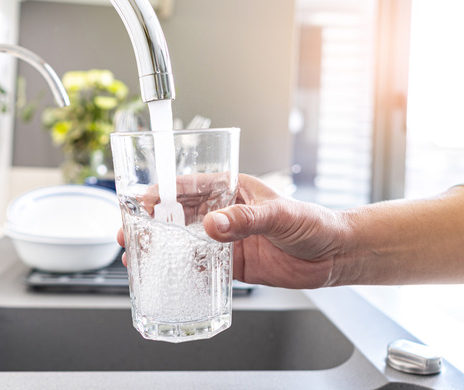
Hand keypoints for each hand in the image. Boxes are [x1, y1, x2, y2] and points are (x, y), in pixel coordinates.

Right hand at [116, 174, 346, 288]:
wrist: (335, 255)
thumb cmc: (314, 222)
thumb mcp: (279, 215)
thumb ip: (245, 220)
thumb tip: (213, 224)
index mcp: (233, 190)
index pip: (189, 187)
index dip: (161, 193)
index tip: (140, 203)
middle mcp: (226, 213)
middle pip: (179, 215)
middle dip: (151, 223)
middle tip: (129, 233)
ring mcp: (228, 239)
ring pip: (185, 242)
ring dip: (161, 248)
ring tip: (137, 255)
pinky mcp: (234, 264)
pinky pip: (202, 267)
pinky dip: (184, 271)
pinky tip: (167, 276)